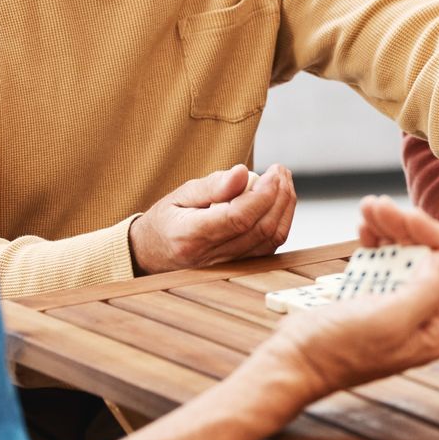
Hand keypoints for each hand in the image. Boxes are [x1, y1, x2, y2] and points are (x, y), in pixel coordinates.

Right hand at [128, 164, 296, 273]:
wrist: (154, 254)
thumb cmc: (168, 221)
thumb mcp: (180, 195)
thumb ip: (212, 185)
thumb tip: (243, 172)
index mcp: (191, 236)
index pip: (237, 218)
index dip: (263, 195)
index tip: (273, 173)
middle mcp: (211, 257)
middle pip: (260, 229)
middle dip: (279, 196)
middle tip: (280, 171)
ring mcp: (228, 267)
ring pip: (270, 240)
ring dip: (285, 208)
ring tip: (282, 181)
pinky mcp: (241, 268)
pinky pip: (270, 247)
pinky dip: (281, 222)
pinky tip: (279, 201)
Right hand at [270, 197, 438, 395]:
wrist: (292, 362)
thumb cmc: (337, 350)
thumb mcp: (389, 321)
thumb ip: (426, 291)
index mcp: (434, 332)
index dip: (438, 239)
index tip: (410, 217)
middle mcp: (421, 319)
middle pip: (430, 259)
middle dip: (410, 227)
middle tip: (383, 205)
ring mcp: (396, 307)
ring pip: (406, 255)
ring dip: (391, 228)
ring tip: (369, 207)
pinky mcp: (372, 298)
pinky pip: (383, 261)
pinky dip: (376, 241)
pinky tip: (364, 228)